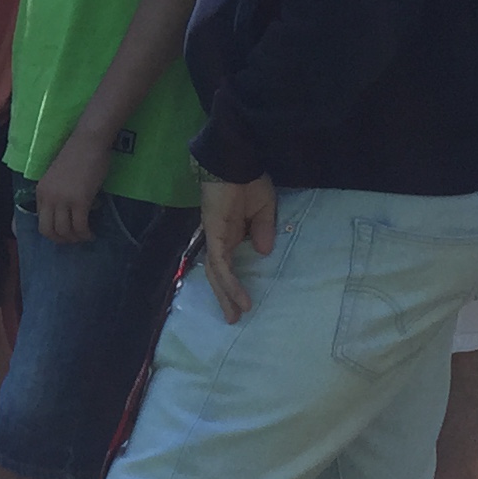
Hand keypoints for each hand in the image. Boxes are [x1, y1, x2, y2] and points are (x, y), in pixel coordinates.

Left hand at [36, 125, 113, 244]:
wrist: (88, 141)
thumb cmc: (77, 155)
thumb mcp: (58, 177)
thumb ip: (58, 193)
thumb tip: (67, 211)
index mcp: (40, 191)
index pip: (41, 221)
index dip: (53, 232)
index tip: (66, 233)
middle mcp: (48, 198)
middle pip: (48, 231)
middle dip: (61, 240)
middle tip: (74, 239)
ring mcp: (63, 200)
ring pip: (65, 231)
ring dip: (75, 238)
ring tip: (86, 236)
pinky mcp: (80, 201)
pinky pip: (80, 226)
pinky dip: (86, 234)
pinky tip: (92, 233)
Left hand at [198, 175, 276, 323]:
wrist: (236, 160)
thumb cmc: (249, 179)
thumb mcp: (264, 209)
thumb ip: (262, 230)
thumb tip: (263, 252)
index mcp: (230, 231)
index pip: (228, 262)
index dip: (233, 281)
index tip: (244, 299)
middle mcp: (219, 236)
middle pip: (219, 272)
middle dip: (225, 296)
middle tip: (233, 318)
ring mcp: (215, 235)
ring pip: (217, 272)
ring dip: (226, 295)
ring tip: (235, 315)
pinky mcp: (214, 233)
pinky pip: (220, 263)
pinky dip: (228, 282)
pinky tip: (237, 298)